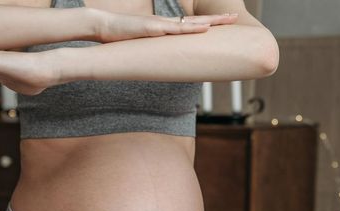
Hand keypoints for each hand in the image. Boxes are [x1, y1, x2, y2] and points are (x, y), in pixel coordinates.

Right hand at [94, 10, 237, 42]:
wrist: (103, 27)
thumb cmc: (121, 38)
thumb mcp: (142, 47)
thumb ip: (153, 52)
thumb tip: (161, 62)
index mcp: (165, 28)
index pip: (192, 25)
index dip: (208, 24)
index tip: (223, 24)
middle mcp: (167, 24)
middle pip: (197, 21)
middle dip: (218, 20)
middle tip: (235, 17)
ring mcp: (161, 25)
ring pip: (192, 23)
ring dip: (211, 22)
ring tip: (228, 20)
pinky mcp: (154, 28)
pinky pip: (176, 28)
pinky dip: (191, 29)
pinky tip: (204, 29)